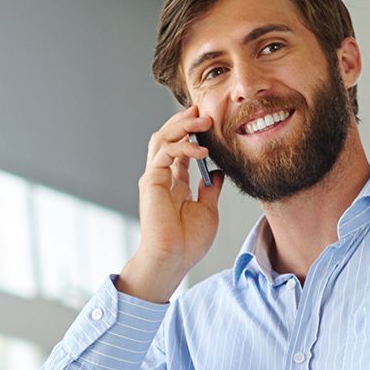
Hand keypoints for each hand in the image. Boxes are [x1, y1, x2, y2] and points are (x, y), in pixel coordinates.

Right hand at [120, 104, 225, 301]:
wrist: (174, 258)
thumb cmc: (188, 242)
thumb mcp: (208, 208)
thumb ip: (210, 188)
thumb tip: (219, 171)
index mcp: (174, 183)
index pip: (180, 148)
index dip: (192, 132)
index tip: (210, 121)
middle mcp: (161, 177)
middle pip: (167, 137)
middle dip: (185, 121)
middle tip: (204, 111)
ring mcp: (154, 178)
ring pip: (162, 138)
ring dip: (182, 125)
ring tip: (203, 120)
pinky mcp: (151, 181)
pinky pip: (164, 153)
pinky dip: (182, 146)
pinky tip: (201, 150)